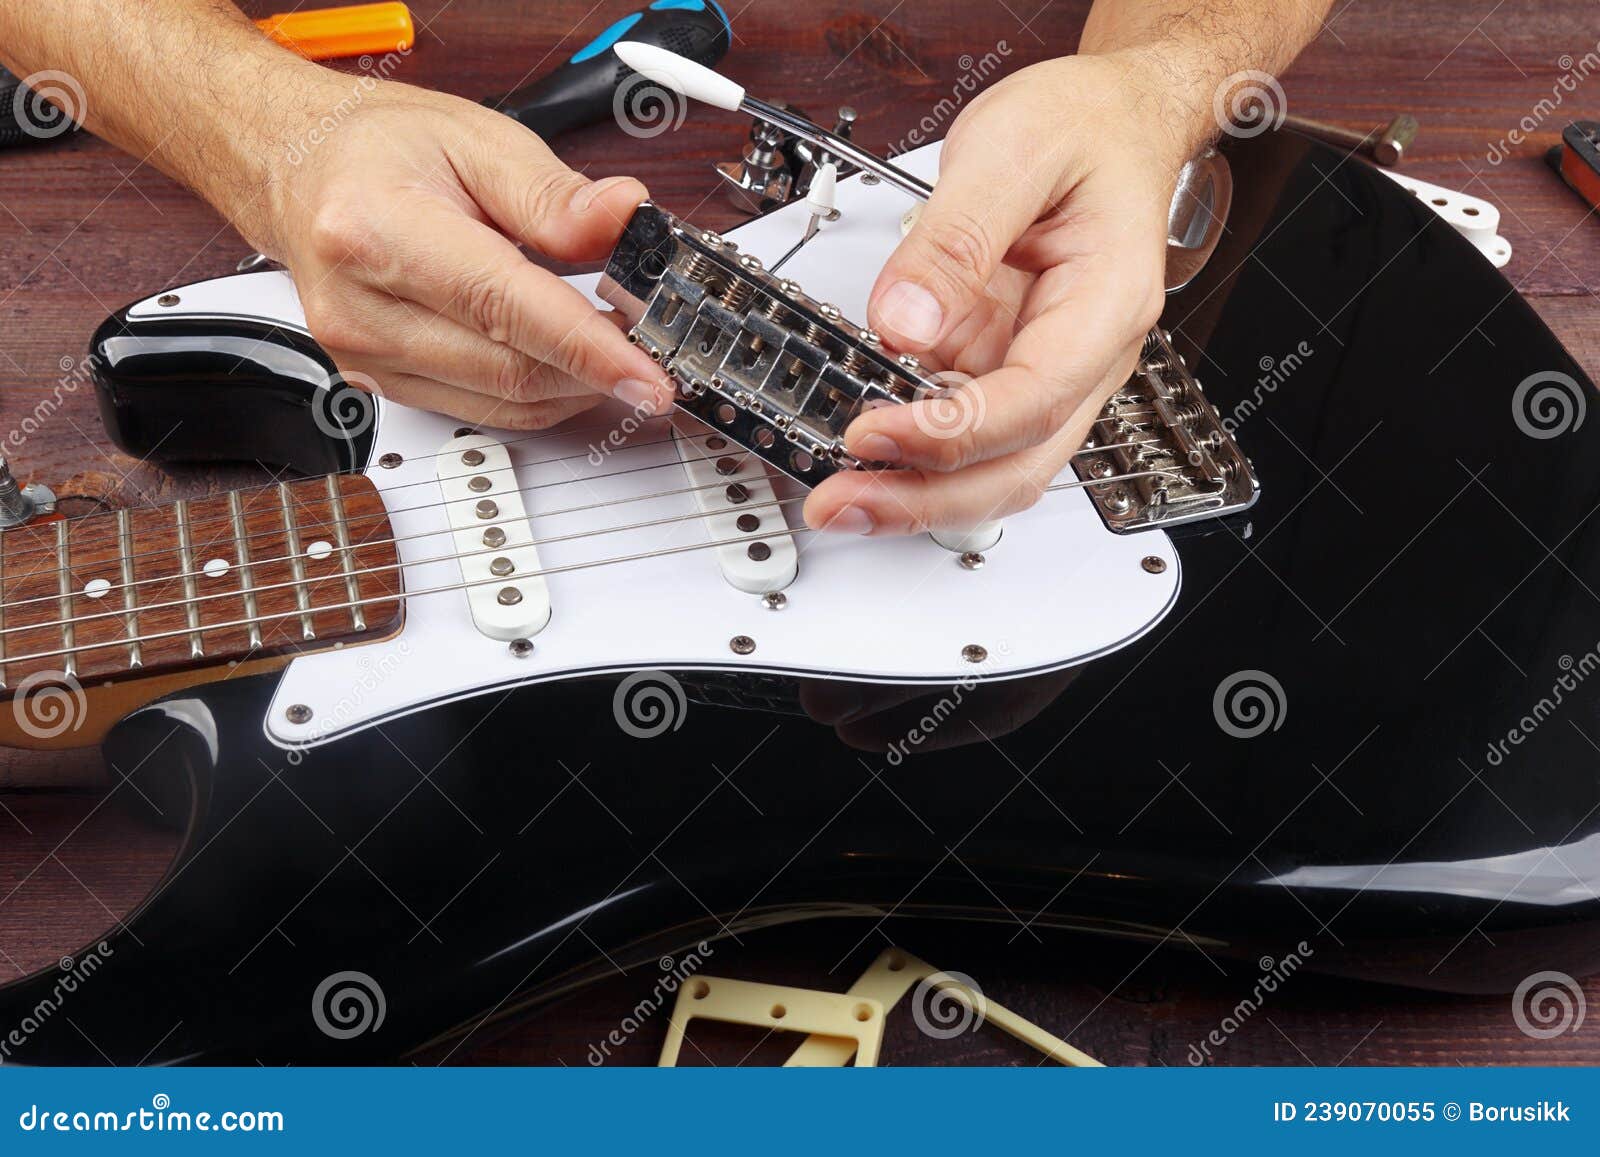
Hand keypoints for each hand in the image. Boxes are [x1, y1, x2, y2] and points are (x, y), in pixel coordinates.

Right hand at [244, 76, 675, 428]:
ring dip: (575, 387)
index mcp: (378, 230)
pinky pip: (486, 411)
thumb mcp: (475, 138)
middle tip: (655, 345)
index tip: (649, 373)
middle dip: (597, 368)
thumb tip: (626, 220)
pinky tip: (567, 362)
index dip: (588, 348)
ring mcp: (367, 358)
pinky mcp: (382, 385)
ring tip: (617, 347)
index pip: (504, 307)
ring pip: (505, 405)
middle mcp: (364, 308)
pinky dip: (540, 394)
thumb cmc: (375, 151)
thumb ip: (555, 194)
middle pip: (511, 370)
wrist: (294, 171)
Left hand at [803, 52, 1190, 534]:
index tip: (873, 432)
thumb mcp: (1013, 149)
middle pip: (1017, 465)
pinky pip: (968, 437)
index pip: (1032, 397)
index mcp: (1105, 301)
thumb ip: (954, 240)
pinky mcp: (1010, 371)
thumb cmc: (1084, 129)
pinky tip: (863, 456)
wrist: (1112, 123)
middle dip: (924, 499)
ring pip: (993, 469)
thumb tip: (903, 323)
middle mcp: (1087, 355)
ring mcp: (1050, 372)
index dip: (951, 431)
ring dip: (917, 496)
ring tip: (841, 498)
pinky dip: (915, 458)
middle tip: (841, 502)